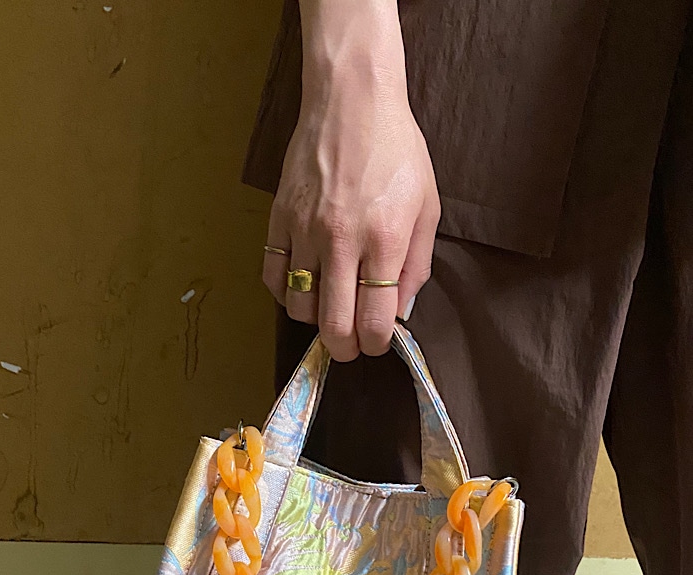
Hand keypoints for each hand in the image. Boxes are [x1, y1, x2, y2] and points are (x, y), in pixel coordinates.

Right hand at [262, 2, 439, 361]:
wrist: (351, 100)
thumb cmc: (396, 151)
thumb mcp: (427, 207)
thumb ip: (416, 266)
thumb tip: (400, 312)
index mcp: (385, 240)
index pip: (374, 322)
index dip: (376, 344)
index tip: (377, 341)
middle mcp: (342, 241)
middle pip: (333, 326)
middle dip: (344, 348)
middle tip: (350, 343)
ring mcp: (305, 231)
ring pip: (299, 307)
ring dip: (315, 319)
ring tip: (329, 306)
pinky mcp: (279, 219)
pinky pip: (273, 277)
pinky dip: (286, 292)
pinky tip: (304, 284)